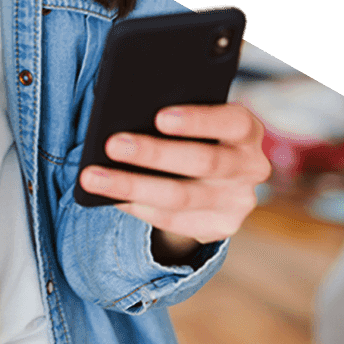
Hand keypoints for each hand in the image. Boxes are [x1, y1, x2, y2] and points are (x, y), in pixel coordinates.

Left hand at [78, 103, 270, 254]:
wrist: (216, 176)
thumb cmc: (194, 133)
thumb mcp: (195, 119)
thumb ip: (174, 115)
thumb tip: (123, 117)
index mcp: (246, 129)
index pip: (230, 122)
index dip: (197, 121)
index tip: (159, 117)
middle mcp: (250, 167)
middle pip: (202, 162)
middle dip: (154, 154)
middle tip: (112, 144)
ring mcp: (237, 202)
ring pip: (180, 198)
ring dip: (132, 187)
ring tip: (94, 178)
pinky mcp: (219, 227)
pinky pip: (171, 221)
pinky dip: (136, 206)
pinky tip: (110, 196)